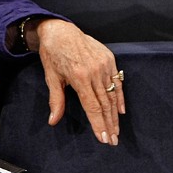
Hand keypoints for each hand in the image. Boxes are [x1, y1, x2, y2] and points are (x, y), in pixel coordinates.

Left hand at [34, 19, 124, 145]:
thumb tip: (53, 121)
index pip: (92, 107)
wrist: (61, 31)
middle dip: (109, 124)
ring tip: (117, 131)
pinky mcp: (109, 59)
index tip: (103, 139)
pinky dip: (120, 97)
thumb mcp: (51, 77)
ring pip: (112, 95)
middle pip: (105, 104)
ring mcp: (104, 65)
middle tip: (113, 141)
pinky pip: (117, 82)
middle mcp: (94, 72)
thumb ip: (56, 100)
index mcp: (79, 77)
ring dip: (115, 115)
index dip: (98, 124)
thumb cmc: (53, 54)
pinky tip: (121, 111)